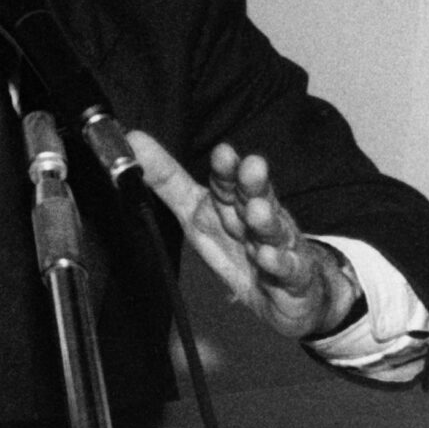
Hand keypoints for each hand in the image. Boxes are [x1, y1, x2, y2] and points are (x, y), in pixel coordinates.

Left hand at [128, 131, 358, 338]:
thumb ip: (167, 181)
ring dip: (266, 221)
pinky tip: (269, 258)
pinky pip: (288, 270)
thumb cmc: (239, 245)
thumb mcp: (196, 214)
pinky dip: (280, 264)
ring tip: (257, 211)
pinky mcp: (294, 277)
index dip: (226, 169)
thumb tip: (134, 140)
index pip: (227, 183)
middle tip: (251, 167)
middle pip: (256, 198)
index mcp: (233, 204)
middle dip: (252, 184)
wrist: (291, 287)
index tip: (223, 153)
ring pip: (273, 232)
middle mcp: (259, 219)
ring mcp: (280, 247)